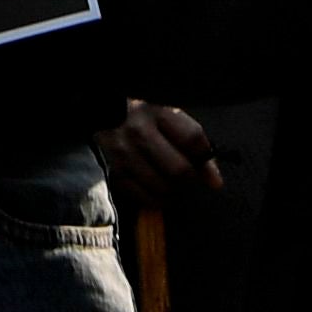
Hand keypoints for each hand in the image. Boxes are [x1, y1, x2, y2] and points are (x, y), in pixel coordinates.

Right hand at [100, 97, 219, 206]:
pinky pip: (144, 198)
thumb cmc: (140, 117)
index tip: (208, 169)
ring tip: (169, 182)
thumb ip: (190, 141)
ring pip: (163, 188)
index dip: (206, 158)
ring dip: (173, 191)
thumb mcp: (165, 116)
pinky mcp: (114, 173)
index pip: (192, 138)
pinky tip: (155, 188)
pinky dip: (156, 199)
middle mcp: (139, 132)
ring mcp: (124, 155)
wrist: (96, 115)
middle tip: (186, 176)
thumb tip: (215, 181)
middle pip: (179, 170)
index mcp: (156, 111)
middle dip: (190, 179)